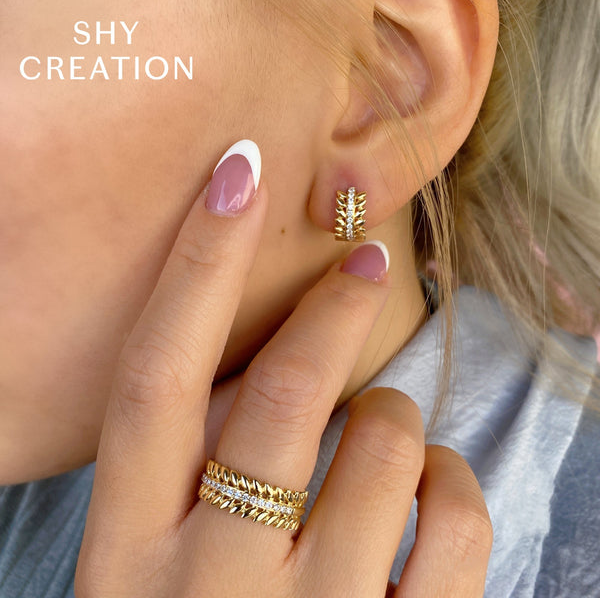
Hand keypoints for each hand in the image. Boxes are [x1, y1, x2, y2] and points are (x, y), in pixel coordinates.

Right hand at [75, 142, 492, 596]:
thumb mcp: (153, 575)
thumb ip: (188, 481)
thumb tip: (252, 381)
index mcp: (127, 557)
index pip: (155, 375)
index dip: (194, 265)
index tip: (235, 176)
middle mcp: (207, 587)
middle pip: (280, 397)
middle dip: (328, 312)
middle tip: (363, 261)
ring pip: (379, 450)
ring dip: (390, 419)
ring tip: (380, 436)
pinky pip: (455, 525)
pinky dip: (455, 485)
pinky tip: (433, 492)